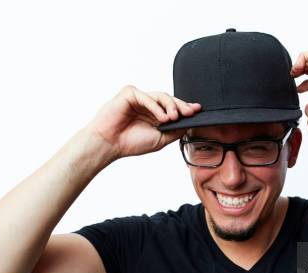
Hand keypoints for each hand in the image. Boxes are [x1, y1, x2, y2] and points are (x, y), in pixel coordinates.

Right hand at [83, 85, 200, 158]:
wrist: (110, 144)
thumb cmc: (131, 143)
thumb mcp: (160, 139)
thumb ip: (175, 130)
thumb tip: (190, 123)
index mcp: (155, 115)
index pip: (173, 108)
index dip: (186, 108)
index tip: (198, 110)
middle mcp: (148, 105)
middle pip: (170, 100)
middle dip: (181, 106)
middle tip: (190, 112)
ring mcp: (139, 98)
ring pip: (161, 96)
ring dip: (170, 106)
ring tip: (173, 118)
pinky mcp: (129, 94)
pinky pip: (146, 97)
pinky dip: (155, 107)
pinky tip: (162, 117)